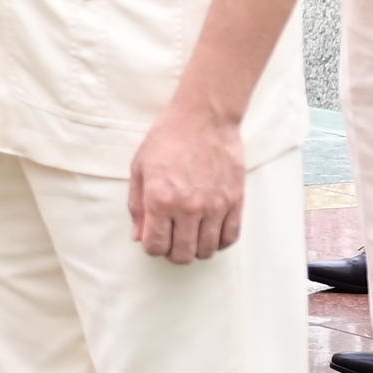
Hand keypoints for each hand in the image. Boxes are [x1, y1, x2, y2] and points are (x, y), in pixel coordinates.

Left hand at [127, 96, 247, 262]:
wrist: (204, 119)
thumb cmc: (167, 140)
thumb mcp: (139, 169)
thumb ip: (137, 206)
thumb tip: (138, 237)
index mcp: (160, 200)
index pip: (156, 245)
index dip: (152, 248)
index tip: (153, 241)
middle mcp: (189, 208)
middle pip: (183, 254)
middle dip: (173, 254)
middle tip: (172, 243)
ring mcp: (215, 206)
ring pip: (207, 250)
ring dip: (197, 250)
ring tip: (191, 237)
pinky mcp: (235, 202)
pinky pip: (230, 237)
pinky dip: (219, 242)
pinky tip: (210, 234)